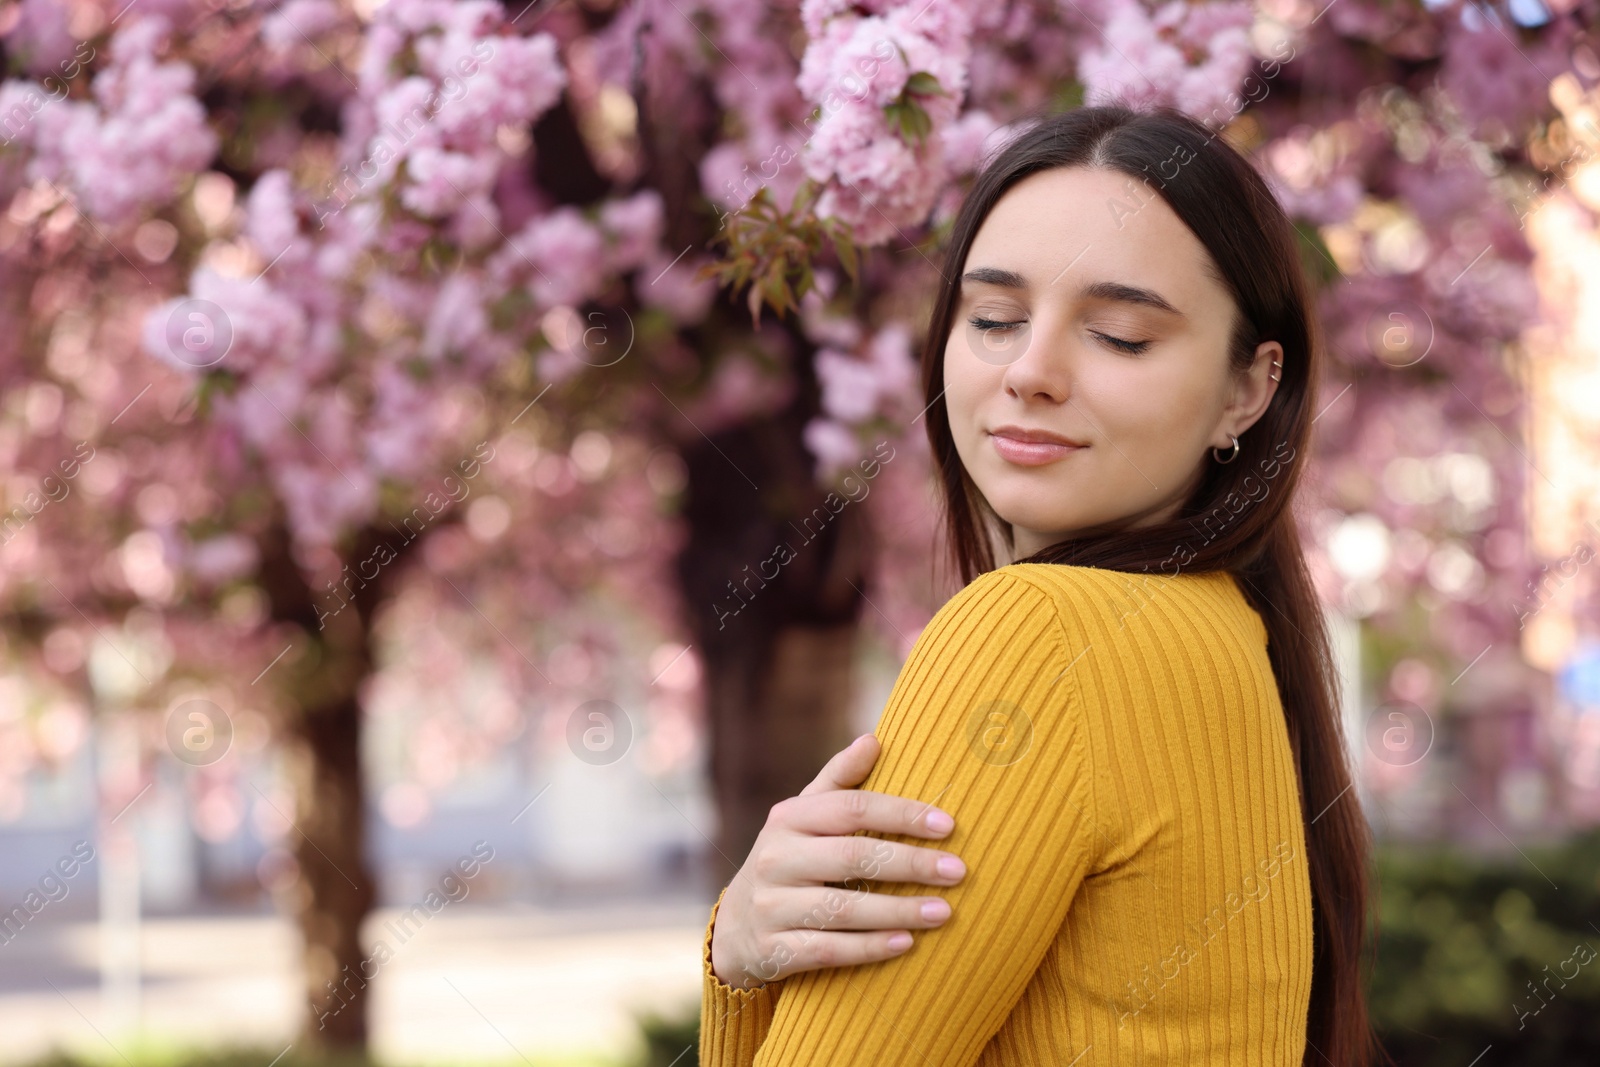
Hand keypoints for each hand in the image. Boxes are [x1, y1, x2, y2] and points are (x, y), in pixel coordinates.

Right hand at [709, 733, 966, 988]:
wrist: (737, 926)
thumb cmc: (789, 858)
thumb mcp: (803, 815)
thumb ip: (839, 779)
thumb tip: (874, 739)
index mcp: (789, 818)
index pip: (852, 808)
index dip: (901, 814)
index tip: (948, 825)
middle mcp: (776, 858)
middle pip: (852, 857)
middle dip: (910, 863)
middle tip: (957, 870)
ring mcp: (772, 906)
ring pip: (843, 909)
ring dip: (898, 911)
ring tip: (944, 911)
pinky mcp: (774, 949)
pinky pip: (828, 950)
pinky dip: (869, 948)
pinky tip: (907, 944)